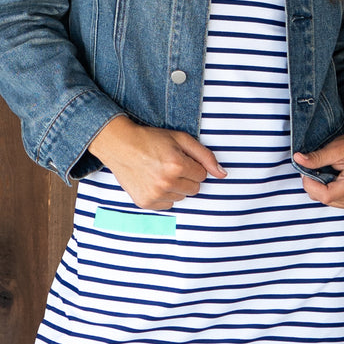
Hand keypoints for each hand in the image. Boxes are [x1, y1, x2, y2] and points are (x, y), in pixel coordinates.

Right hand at [88, 116, 226, 209]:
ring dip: (175, 187)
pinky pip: (167, 205)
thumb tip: (223, 174)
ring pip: (181, 197)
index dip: (192, 165)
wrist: (120, 145)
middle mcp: (166, 183)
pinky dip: (164, 195)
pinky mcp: (145, 203)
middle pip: (194, 189)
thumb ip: (205, 156)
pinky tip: (153, 181)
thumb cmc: (151, 139)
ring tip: (160, 172)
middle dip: (186, 177)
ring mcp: (155, 195)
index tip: (180, 158)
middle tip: (170, 165)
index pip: (202, 175)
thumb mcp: (181, 139)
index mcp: (177, 165)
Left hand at [293, 126, 343, 208]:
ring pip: (324, 200)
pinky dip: (324, 188)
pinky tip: (330, 177)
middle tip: (315, 166)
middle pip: (323, 198)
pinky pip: (330, 199)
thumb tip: (298, 159)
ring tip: (326, 170)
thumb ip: (317, 157)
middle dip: (313, 183)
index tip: (306, 170)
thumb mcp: (336, 148)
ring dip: (318, 186)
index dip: (311, 184)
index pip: (326, 195)